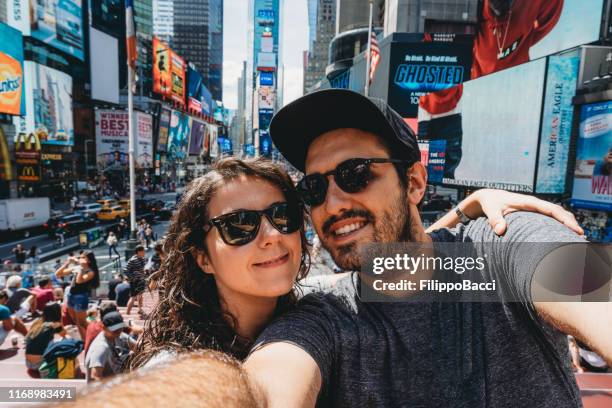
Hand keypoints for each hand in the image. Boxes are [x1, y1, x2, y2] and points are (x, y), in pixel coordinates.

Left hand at [461, 189, 583, 235]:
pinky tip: (563, 233)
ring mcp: (535, 208)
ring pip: (556, 213)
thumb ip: (495, 219)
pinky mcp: (533, 212)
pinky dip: (559, 223)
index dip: (564, 218)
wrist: (488, 197)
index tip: (575, 228)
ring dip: (566, 222)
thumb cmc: (490, 203)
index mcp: (528, 202)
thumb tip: (500, 231)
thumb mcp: (491, 210)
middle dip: (570, 221)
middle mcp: (534, 204)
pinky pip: (550, 216)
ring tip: (576, 236)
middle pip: (558, 211)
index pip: (551, 209)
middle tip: (580, 236)